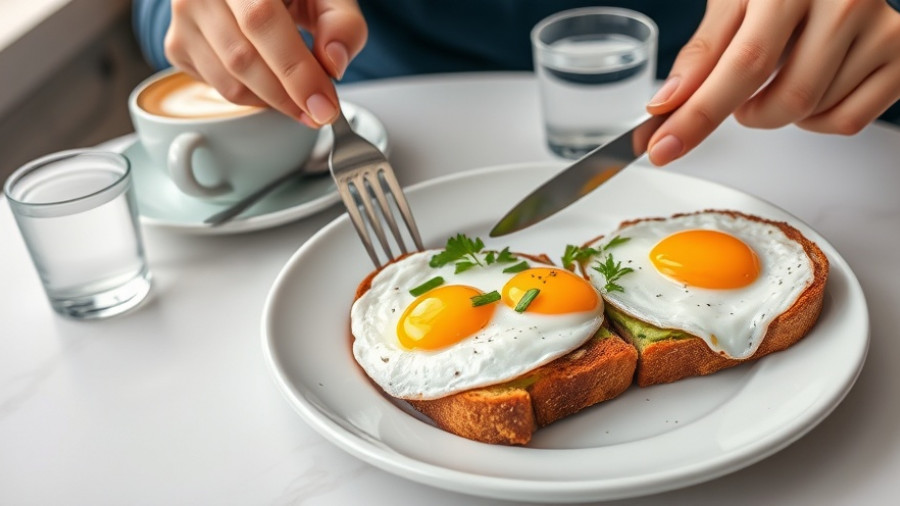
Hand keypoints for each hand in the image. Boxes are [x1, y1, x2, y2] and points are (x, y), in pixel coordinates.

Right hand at [164, 0, 366, 127]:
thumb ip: (342, 23)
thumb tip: (334, 62)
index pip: (262, 21)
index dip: (295, 71)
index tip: (324, 105)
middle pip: (242, 58)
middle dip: (288, 96)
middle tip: (320, 111)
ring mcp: (183, 17)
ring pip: (228, 81)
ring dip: (273, 101)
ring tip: (301, 96)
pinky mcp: (177, 44)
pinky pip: (217, 88)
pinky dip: (253, 97)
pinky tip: (271, 81)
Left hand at [646, 0, 899, 165]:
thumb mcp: (732, 2)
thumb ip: (701, 55)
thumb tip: (666, 107)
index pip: (743, 65)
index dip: (699, 114)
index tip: (664, 147)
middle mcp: (844, 1)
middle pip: (787, 100)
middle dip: (749, 115)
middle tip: (741, 96)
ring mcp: (880, 27)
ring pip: (815, 114)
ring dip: (782, 113)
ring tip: (783, 72)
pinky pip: (848, 121)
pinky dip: (817, 120)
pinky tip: (814, 83)